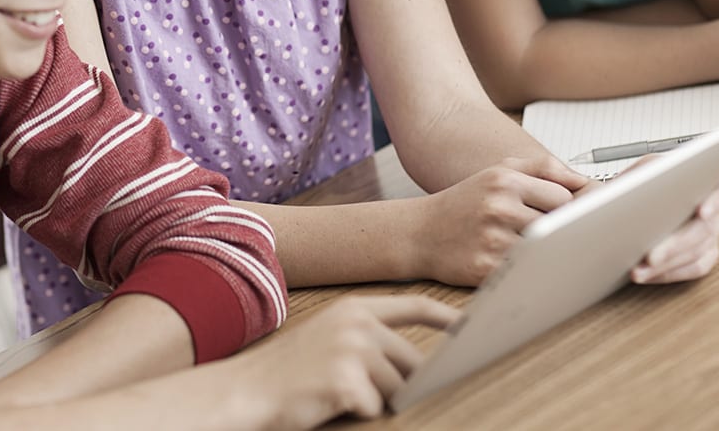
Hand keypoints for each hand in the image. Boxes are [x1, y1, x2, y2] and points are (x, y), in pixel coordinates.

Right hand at [234, 295, 458, 429]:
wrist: (247, 389)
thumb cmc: (290, 369)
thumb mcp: (331, 338)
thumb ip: (371, 340)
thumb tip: (415, 364)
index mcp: (354, 308)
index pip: (413, 306)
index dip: (445, 317)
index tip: (471, 326)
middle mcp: (357, 323)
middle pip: (411, 361)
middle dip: (399, 383)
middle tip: (356, 388)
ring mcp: (352, 350)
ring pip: (395, 388)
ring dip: (374, 400)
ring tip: (335, 392)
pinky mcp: (346, 381)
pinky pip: (374, 408)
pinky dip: (358, 413)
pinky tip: (329, 402)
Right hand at [407, 155, 587, 285]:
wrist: (419, 233)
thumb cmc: (463, 203)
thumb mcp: (496, 172)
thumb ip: (541, 168)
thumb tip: (582, 180)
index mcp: (505, 180)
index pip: (564, 197)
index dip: (565, 209)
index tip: (559, 215)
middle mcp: (499, 207)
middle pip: (561, 224)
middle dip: (559, 231)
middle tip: (546, 234)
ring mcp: (493, 239)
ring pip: (548, 250)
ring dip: (546, 253)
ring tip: (534, 251)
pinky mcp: (486, 268)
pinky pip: (528, 273)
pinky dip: (530, 272)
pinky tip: (520, 267)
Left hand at [630, 168, 718, 283]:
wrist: (632, 198)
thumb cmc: (639, 181)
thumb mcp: (640, 171)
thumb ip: (647, 176)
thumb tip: (635, 191)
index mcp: (703, 180)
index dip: (716, 200)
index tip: (701, 212)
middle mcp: (712, 209)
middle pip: (702, 229)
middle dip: (673, 245)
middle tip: (651, 256)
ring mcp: (711, 232)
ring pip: (695, 252)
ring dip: (665, 265)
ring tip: (639, 270)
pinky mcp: (707, 252)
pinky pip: (695, 267)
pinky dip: (669, 273)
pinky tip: (649, 275)